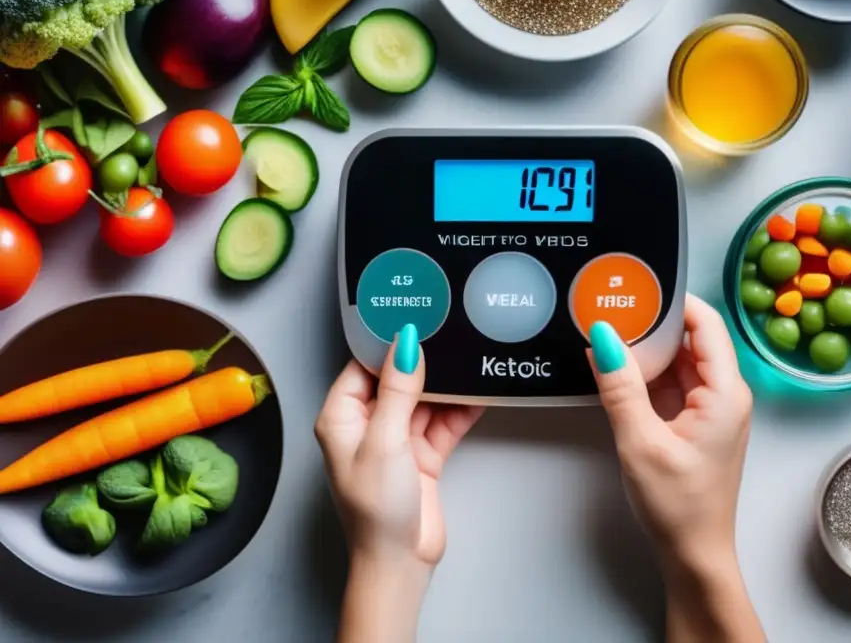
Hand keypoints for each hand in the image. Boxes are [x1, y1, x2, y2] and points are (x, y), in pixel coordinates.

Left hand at [315, 323, 483, 642]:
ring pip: (424, 399)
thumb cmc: (374, 511)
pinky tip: (479, 393)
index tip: (414, 317)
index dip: (387, 342)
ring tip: (469, 358)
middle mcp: (368, 424)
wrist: (399, 563)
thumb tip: (405, 344)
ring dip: (446, 385)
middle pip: (397, 378)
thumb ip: (398, 390)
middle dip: (423, 360)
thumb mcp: (385, 441)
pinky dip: (460, 409)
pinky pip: (443, 422)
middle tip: (448, 331)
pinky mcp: (422, 455)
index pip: (363, 366)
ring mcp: (397, 439)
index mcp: (342, 417)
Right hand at [589, 295, 763, 642]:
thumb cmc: (679, 506)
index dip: (675, 301)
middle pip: (692, 340)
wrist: (694, 556)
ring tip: (610, 330)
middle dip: (655, 322)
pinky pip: (672, 385)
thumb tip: (602, 336)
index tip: (639, 286)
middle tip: (615, 304)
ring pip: (679, 362)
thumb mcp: (641, 441)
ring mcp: (710, 410)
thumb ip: (620, 386)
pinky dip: (647, 375)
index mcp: (726, 393)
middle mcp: (724, 395)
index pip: (706, 325)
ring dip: (648, 349)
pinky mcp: (695, 424)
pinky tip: (619, 369)